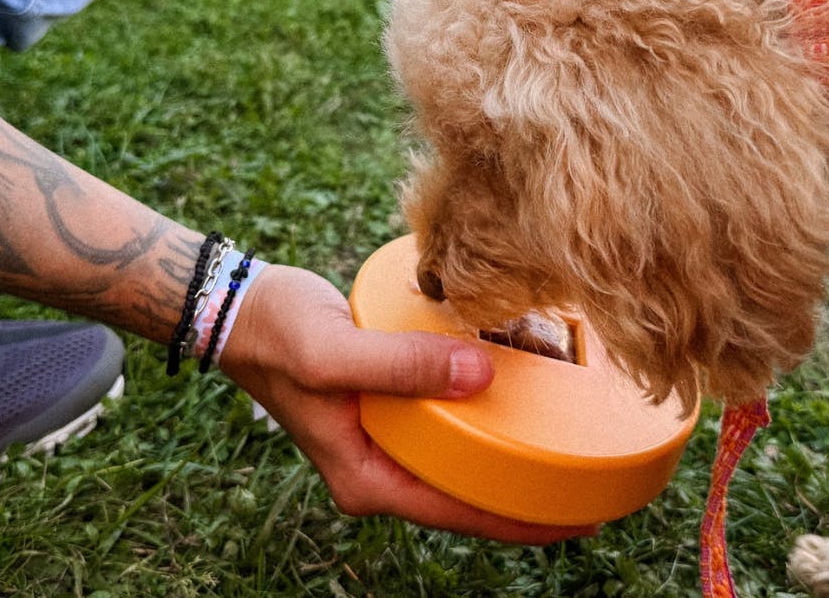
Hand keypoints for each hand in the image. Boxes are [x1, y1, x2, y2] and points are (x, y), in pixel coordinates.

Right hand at [221, 264, 598, 544]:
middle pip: (465, 496)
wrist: (233, 306)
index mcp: (366, 478)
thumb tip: (481, 375)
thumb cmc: (276, 331)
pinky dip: (484, 416)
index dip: (522, 523)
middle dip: (526, 497)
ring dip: (509, 456)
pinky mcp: (387, 408)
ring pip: (460, 461)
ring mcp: (383, 441)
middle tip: (594, 484)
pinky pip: (448, 424)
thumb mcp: (335, 352)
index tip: (583, 521)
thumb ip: (403, 366)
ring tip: (572, 446)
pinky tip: (520, 400)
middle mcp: (378, 469)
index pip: (459, 515)